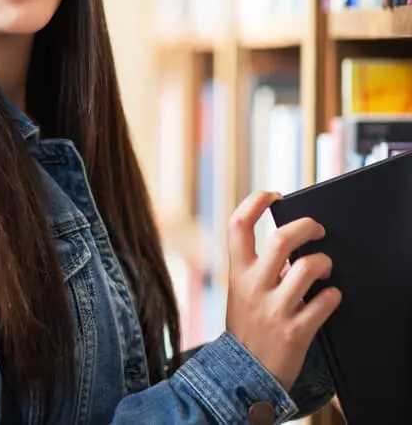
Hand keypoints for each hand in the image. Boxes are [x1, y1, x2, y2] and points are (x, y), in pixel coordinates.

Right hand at [225, 190, 341, 390]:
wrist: (244, 375)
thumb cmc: (248, 327)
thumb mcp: (241, 292)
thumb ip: (259, 268)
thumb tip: (292, 243)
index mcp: (236, 273)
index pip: (238, 224)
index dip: (256, 202)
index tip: (273, 194)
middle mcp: (253, 287)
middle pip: (281, 239)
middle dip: (307, 227)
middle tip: (318, 230)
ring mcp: (274, 309)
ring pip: (309, 267)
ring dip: (325, 263)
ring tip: (325, 269)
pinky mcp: (296, 331)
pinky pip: (326, 301)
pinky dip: (333, 296)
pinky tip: (328, 299)